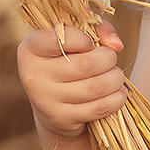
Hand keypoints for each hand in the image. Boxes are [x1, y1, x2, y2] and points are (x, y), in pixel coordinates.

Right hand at [17, 20, 125, 138]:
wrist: (52, 107)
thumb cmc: (66, 64)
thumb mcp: (75, 40)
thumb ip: (98, 29)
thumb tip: (116, 45)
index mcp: (31, 49)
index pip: (60, 38)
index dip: (84, 39)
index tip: (90, 44)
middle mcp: (34, 75)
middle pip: (85, 65)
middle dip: (108, 59)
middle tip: (110, 59)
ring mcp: (46, 100)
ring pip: (95, 87)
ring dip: (115, 79)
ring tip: (116, 76)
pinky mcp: (61, 119)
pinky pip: (99, 108)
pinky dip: (116, 99)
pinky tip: (118, 92)